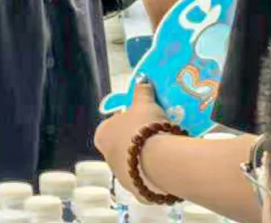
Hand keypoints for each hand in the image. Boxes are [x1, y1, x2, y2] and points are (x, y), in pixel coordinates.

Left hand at [94, 82, 171, 199]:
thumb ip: (141, 92)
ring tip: (165, 151)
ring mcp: (121, 177)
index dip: (126, 122)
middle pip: (122, 146)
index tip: (142, 120)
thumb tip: (142, 79)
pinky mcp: (137, 192)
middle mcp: (107, 158)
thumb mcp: (144, 104)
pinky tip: (167, 168)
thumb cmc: (145, 128)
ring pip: (134, 165)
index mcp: (103, 135)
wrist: (159, 162)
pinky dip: (155, 175)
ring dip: (146, 159)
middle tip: (155, 135)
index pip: (111, 126)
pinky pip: (147, 180)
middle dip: (136, 142)